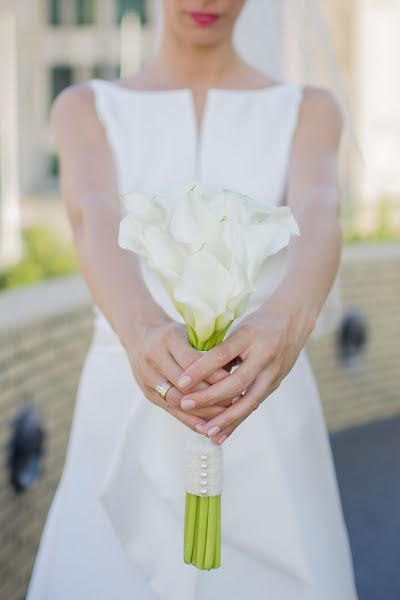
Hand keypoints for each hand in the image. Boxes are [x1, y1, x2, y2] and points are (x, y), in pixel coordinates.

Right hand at [126, 318, 233, 432]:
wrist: (139, 336)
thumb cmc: (174, 333)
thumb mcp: (189, 332)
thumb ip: (207, 348)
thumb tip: (233, 370)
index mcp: (168, 338)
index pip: (192, 362)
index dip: (213, 375)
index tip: (235, 381)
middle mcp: (154, 358)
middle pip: (184, 384)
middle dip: (211, 396)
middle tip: (235, 402)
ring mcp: (148, 378)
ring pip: (178, 400)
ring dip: (203, 411)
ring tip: (225, 416)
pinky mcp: (148, 393)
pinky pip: (171, 410)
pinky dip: (189, 420)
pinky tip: (207, 427)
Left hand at [176, 294, 315, 444]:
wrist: (293, 320)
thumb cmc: (258, 322)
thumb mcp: (238, 327)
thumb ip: (221, 349)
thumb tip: (196, 373)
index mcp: (250, 335)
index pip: (222, 354)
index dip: (201, 368)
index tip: (181, 381)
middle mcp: (264, 356)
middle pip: (236, 382)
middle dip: (210, 397)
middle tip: (186, 405)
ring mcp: (272, 373)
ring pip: (248, 401)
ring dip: (226, 418)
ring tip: (206, 431)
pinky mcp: (274, 384)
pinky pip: (252, 405)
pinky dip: (236, 421)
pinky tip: (221, 434)